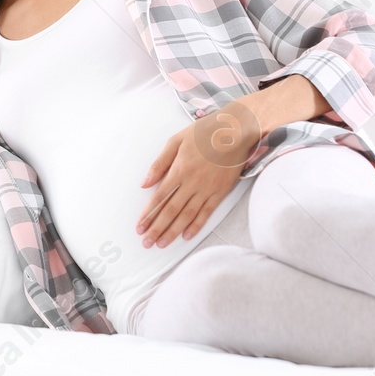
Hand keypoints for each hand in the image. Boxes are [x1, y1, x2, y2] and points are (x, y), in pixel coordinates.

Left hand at [136, 104, 259, 248]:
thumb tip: (144, 183)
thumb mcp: (176, 140)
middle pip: (171, 210)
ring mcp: (207, 189)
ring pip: (187, 215)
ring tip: (161, 244)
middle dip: (156, 228)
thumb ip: (159, 163)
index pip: (159, 197)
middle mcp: (191, 182)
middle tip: (146, 243)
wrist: (235, 131)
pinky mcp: (220, 192)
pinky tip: (186, 236)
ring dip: (173, 232)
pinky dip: (196, 226)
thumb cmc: (204, 133)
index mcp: (179, 169)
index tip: (139, 227)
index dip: (148, 214)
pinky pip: (206, 213)